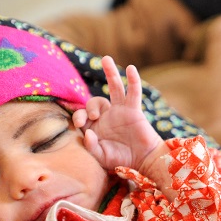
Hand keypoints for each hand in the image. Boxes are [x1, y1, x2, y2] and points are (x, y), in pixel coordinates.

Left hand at [72, 55, 164, 172]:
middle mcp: (107, 116)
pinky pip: (134, 92)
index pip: (82, 115)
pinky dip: (133, 80)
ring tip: (105, 58)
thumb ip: (91, 146)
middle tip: (93, 116)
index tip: (80, 124)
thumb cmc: (121, 160)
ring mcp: (121, 110)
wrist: (142, 161)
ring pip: (114, 87)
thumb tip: (86, 132)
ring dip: (110, 72)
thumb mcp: (101, 156)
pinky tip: (131, 68)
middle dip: (89, 107)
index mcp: (95, 127)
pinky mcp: (134, 110)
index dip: (78, 116)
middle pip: (94, 102)